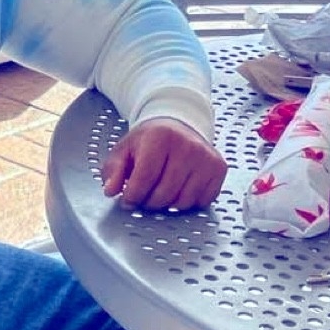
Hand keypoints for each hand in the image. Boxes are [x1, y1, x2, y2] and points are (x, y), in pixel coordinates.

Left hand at [102, 118, 226, 212]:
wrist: (179, 125)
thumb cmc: (150, 140)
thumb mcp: (125, 150)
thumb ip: (113, 170)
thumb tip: (110, 190)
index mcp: (160, 137)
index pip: (144, 178)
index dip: (132, 196)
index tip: (128, 198)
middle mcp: (187, 145)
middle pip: (164, 194)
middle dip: (149, 202)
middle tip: (145, 195)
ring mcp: (205, 157)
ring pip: (183, 201)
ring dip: (168, 204)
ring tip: (161, 190)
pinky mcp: (219, 168)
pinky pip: (201, 201)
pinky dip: (188, 202)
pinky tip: (180, 188)